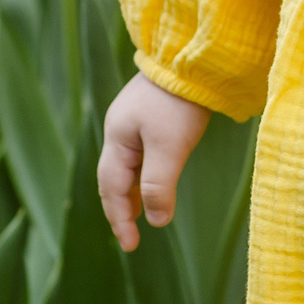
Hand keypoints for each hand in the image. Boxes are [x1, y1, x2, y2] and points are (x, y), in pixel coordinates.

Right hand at [98, 73, 211, 252]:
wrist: (192, 57)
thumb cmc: (179, 103)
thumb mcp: (169, 148)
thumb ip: (159, 186)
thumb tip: (156, 222)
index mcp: (117, 138)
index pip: (111, 189)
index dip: (119, 219)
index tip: (130, 246)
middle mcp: (119, 129)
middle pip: (113, 178)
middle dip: (119, 208)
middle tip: (130, 236)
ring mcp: (133, 120)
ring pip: (126, 165)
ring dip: (131, 192)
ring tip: (139, 215)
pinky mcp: (150, 113)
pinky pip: (139, 153)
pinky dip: (142, 174)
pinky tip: (153, 180)